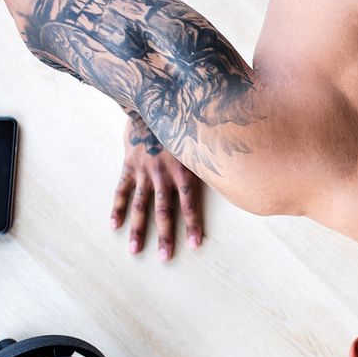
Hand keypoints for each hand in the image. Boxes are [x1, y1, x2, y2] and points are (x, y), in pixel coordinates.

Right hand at [110, 112, 203, 260]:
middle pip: (164, 210)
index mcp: (184, 168)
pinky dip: (117, 207)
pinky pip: (121, 189)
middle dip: (165, 236)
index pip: (190, 203)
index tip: (196, 245)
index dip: (193, 224)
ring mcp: (144, 170)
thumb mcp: (202, 137)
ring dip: (138, 229)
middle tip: (165, 258)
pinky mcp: (129, 164)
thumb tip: (244, 165)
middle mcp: (163, 173)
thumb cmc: (186, 120)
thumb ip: (215, 155)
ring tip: (135, 250)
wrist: (154, 98)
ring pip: (140, 205)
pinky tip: (113, 225)